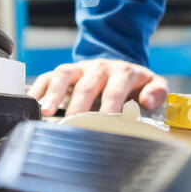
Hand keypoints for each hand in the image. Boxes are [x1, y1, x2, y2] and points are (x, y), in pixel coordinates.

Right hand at [28, 58, 168, 116]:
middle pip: (87, 85)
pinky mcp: (65, 72)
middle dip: (80, 106)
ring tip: (47, 112)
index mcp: (123, 72)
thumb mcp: (154, 83)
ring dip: (54, 94)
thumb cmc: (135, 83)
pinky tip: (33, 102)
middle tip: (75, 125)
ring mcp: (80, 68)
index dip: (110, 108)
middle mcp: (99, 67)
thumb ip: (157, 92)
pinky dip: (39, 89)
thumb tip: (147, 102)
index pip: (115, 90)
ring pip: (63, 76)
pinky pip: (48, 76)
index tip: (106, 125)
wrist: (120, 66)